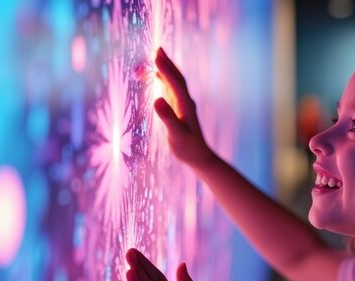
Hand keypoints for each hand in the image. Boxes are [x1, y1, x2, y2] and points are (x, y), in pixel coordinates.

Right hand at [153, 47, 218, 168]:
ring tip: (157, 57)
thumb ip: (167, 117)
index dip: (165, 69)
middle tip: (157, 49)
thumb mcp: (176, 134)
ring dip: (166, 69)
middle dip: (167, 63)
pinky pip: (172, 89)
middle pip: (177, 78)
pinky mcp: (180, 109)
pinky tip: (158, 77)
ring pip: (174, 82)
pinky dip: (165, 79)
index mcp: (185, 105)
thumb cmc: (187, 148)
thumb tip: (157, 99)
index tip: (156, 56)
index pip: (175, 82)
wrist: (199, 157)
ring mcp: (183, 105)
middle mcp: (185, 102)